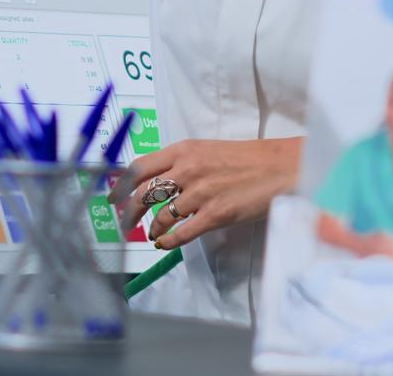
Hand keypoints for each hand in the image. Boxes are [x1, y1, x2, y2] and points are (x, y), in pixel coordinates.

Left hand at [108, 137, 300, 249]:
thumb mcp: (206, 150)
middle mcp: (187, 170)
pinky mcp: (216, 214)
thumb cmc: (245, 158)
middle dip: (129, 212)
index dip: (120, 185)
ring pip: (162, 215)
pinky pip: (183, 233)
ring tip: (152, 232)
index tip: (112, 198)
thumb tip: (155, 180)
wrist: (280, 167)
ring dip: (152, 227)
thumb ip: (180, 162)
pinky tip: (164, 244)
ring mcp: (201, 193)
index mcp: (183, 150)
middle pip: (144, 193)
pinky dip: (169, 241)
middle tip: (125, 222)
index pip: (139, 167)